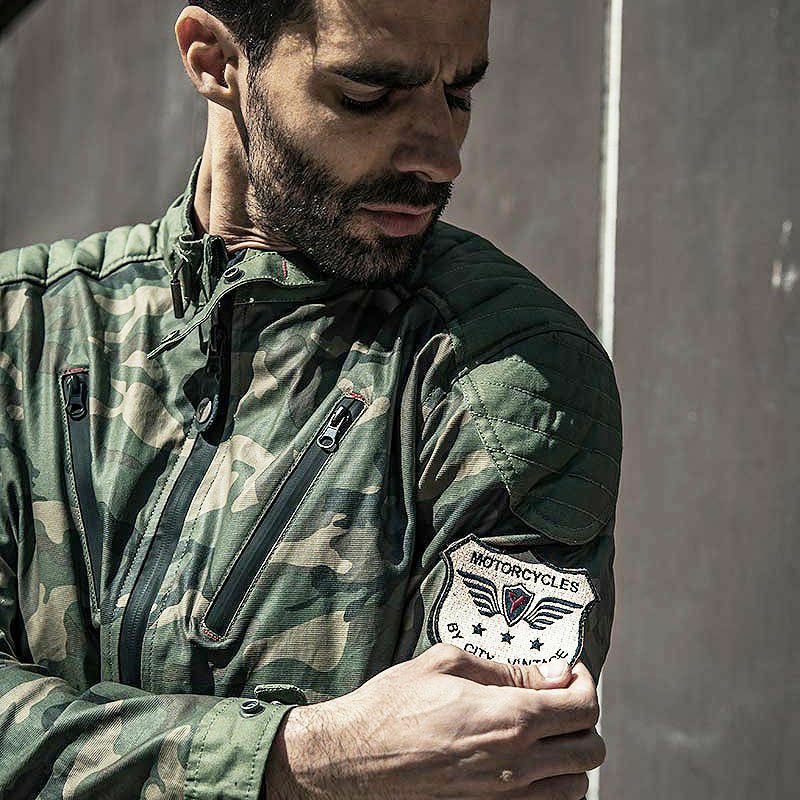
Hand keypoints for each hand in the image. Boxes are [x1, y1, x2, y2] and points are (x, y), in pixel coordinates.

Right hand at [265, 643, 603, 799]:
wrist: (352, 759)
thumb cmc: (394, 705)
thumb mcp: (448, 664)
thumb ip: (509, 670)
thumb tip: (555, 673)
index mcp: (510, 718)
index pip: (583, 707)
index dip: (585, 684)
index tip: (569, 673)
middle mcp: (517, 765)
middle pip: (590, 750)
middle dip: (583, 720)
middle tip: (559, 700)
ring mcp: (506, 799)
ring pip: (576, 786)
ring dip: (570, 757)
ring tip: (543, 734)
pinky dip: (551, 787)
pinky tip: (526, 765)